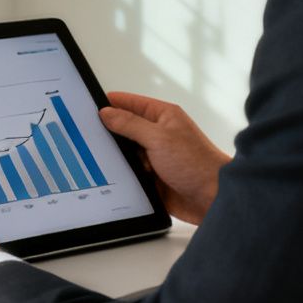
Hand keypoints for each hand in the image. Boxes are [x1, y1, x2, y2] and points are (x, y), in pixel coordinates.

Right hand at [99, 91, 230, 224]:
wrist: (214, 199)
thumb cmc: (197, 164)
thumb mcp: (158, 138)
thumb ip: (130, 124)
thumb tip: (107, 113)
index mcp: (163, 116)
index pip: (130, 103)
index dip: (110, 103)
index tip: (88, 106)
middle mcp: (158, 134)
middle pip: (125, 128)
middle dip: (110, 133)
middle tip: (89, 135)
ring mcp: (156, 156)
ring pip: (126, 153)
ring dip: (118, 157)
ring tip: (102, 158)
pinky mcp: (154, 178)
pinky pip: (131, 173)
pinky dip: (124, 175)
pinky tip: (115, 177)